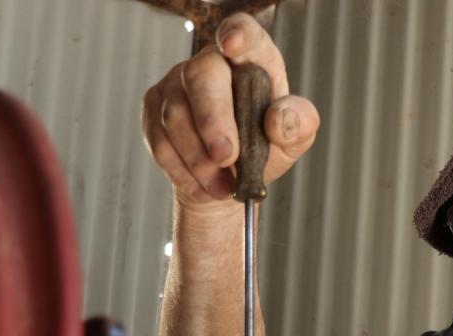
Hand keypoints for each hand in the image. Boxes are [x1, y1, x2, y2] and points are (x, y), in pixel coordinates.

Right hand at [141, 12, 319, 207]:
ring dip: (199, 159)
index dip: (237, 34)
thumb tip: (280, 118)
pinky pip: (159, 139)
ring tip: (222, 186)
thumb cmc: (263, 149)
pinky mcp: (154, 107)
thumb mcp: (293, 141)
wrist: (228, 180)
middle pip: (201, 76)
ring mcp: (177, 83)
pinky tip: (202, 185)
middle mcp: (211, 63)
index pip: (245, 33)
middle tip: (227, 157)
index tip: (233, 46)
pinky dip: (182, 170)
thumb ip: (297, 126)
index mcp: (253, 61)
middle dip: (212, 121)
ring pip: (176, 114)